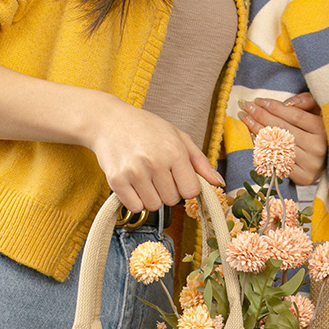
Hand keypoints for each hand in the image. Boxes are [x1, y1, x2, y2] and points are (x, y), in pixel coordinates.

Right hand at [86, 98, 224, 212]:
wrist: (108, 121)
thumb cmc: (147, 129)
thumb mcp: (178, 137)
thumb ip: (200, 162)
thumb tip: (220, 183)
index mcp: (174, 150)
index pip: (191, 191)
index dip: (185, 187)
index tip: (176, 177)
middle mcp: (155, 161)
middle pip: (173, 200)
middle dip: (168, 191)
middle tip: (157, 173)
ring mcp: (134, 171)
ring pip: (154, 206)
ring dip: (152, 196)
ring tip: (145, 177)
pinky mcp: (116, 180)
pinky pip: (136, 207)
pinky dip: (136, 200)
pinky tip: (133, 183)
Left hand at [237, 93, 326, 184]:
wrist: (328, 162)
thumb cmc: (318, 134)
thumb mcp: (318, 113)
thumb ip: (307, 102)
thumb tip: (288, 102)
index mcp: (322, 130)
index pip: (294, 115)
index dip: (274, 107)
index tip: (258, 100)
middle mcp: (317, 147)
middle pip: (283, 129)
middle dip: (261, 115)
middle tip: (246, 106)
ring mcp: (310, 164)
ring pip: (278, 145)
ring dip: (258, 130)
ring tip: (245, 119)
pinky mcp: (303, 177)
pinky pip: (277, 161)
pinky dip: (263, 149)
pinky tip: (253, 138)